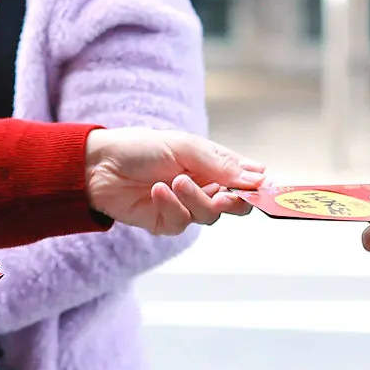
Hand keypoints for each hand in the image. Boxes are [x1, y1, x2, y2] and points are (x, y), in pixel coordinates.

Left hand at [85, 128, 262, 234]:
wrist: (99, 165)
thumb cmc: (141, 147)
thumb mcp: (185, 146)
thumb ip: (220, 164)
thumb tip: (257, 177)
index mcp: (213, 164)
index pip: (247, 178)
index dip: (260, 186)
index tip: (270, 190)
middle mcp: (204, 186)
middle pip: (237, 205)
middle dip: (235, 202)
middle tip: (227, 197)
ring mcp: (186, 206)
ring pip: (209, 216)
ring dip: (195, 199)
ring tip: (175, 181)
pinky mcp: (166, 222)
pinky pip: (180, 223)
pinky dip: (171, 206)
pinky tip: (156, 191)